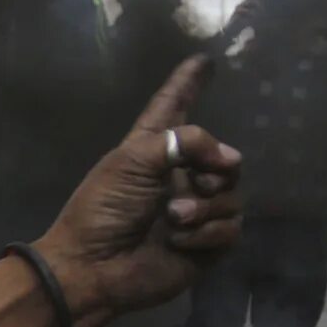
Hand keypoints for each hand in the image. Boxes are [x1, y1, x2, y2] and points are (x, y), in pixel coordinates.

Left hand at [34, 57, 243, 325]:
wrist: (94, 267)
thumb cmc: (101, 209)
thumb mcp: (132, 160)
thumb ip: (183, 141)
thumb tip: (230, 159)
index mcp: (151, 151)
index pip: (174, 109)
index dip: (187, 85)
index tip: (203, 60)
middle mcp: (178, 177)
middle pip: (225, 159)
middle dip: (214, 168)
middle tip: (195, 182)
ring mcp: (195, 211)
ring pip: (232, 195)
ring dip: (205, 205)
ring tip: (173, 217)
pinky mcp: (206, 244)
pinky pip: (231, 228)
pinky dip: (206, 233)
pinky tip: (178, 241)